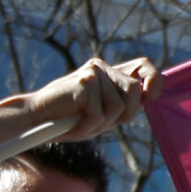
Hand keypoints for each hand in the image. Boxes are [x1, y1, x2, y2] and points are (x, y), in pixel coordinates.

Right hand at [26, 56, 157, 143]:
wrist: (35, 119)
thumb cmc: (68, 120)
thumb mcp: (102, 114)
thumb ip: (123, 105)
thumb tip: (147, 97)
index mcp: (108, 73)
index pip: (143, 66)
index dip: (155, 79)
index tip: (152, 96)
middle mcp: (101, 68)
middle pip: (134, 91)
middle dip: (124, 114)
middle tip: (99, 122)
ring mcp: (93, 72)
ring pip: (119, 104)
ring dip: (103, 122)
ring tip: (83, 122)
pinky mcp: (84, 82)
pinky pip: (100, 113)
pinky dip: (88, 126)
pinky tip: (73, 123)